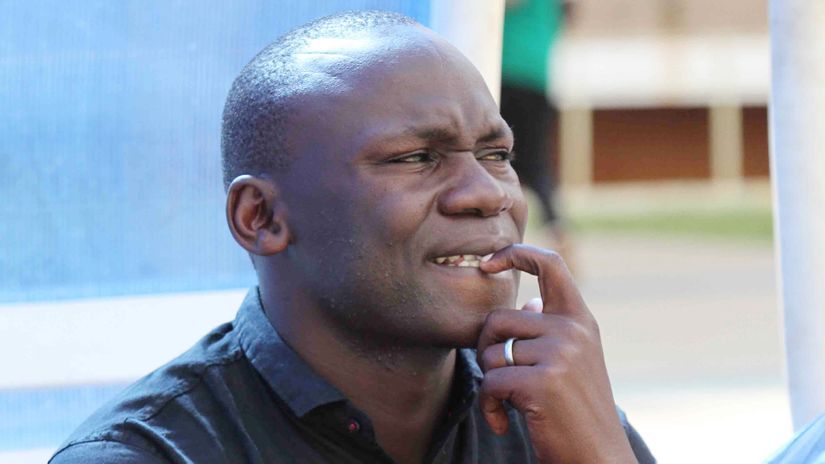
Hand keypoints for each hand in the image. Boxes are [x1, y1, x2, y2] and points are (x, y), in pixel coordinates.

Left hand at [477, 244, 636, 463]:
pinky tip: (503, 422)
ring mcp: (560, 353)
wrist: (597, 458)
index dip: (515, 253)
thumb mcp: (573, 362)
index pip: (550, 263)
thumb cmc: (576, 411)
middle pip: (498, 319)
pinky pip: (491, 382)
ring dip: (491, 384)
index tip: (487, 263)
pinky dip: (489, 407)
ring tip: (508, 405)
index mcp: (580, 319)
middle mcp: (573, 329)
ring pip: (492, 353)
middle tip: (497, 378)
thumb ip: (551, 331)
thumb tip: (529, 305)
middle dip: (486, 350)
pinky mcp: (543, 381)